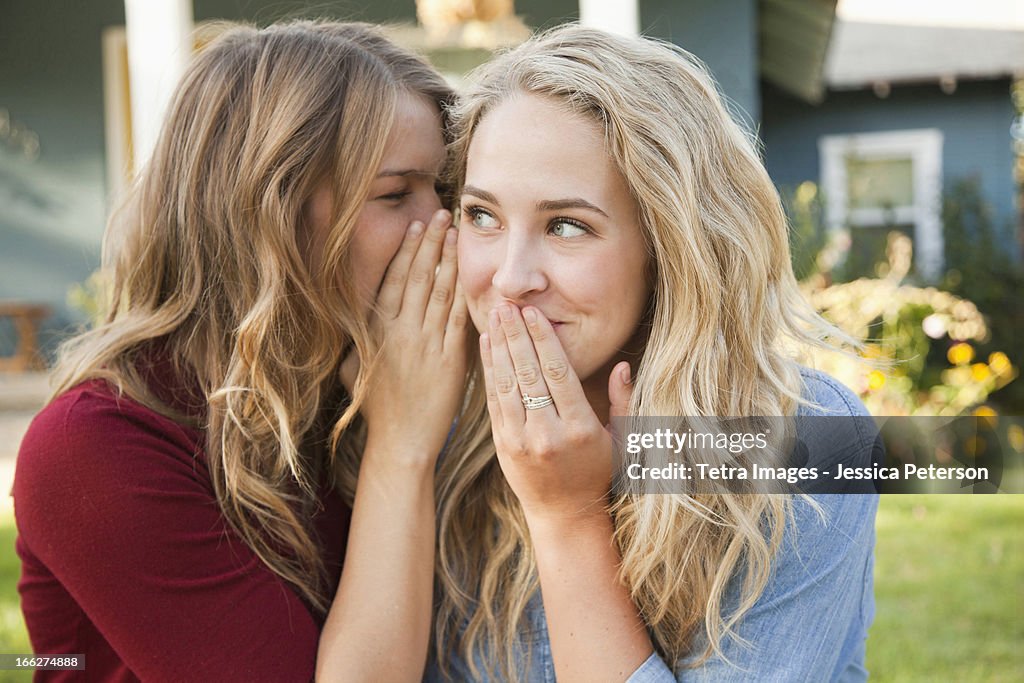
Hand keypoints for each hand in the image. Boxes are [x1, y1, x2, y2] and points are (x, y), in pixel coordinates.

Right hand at [342, 210, 468, 466]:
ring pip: (438, 291)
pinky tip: (471, 272)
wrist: (401, 440)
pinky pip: (457, 318)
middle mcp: (401, 331)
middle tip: (442, 214)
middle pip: (418, 277)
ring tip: (456, 232)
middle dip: (430, 242)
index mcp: (377, 330)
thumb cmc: (376, 408)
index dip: (407, 251)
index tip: (416, 227)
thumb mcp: (353, 368)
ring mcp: (425, 344)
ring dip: (448, 259)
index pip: (394, 280)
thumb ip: (358, 340)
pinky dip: (464, 292)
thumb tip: (352, 317)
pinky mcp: (449, 359)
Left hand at [480, 303, 632, 523]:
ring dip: (499, 347)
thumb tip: (622, 365)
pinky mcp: (503, 446)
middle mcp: (549, 433)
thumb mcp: (623, 441)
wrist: (565, 515)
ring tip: (495, 316)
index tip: (534, 312)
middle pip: (529, 373)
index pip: (558, 373)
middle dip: (517, 335)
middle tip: (507, 304)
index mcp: (580, 428)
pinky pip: (494, 401)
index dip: (544, 339)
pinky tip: (487, 346)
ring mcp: (522, 441)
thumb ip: (623, 402)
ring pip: (508, 384)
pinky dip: (489, 371)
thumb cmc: (599, 473)